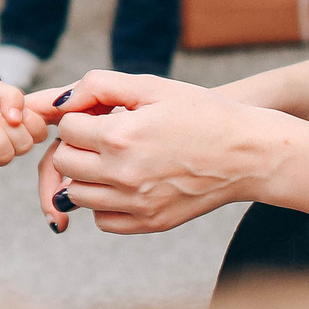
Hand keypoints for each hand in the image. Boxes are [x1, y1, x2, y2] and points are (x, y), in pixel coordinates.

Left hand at [28, 70, 273, 233]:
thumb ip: (100, 85)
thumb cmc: (202, 114)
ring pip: (76, 196)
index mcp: (121, 136)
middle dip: (77, 146)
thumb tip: (59, 101)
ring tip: (113, 160)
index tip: (101, 115)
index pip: (67, 128)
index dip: (80, 117)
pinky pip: (102, 220)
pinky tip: (124, 184)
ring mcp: (136, 203)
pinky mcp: (149, 223)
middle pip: (64, 162)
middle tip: (102, 137)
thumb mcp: (152, 87)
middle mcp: (123, 174)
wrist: (248, 154)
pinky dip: (104, 204)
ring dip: (86, 176)